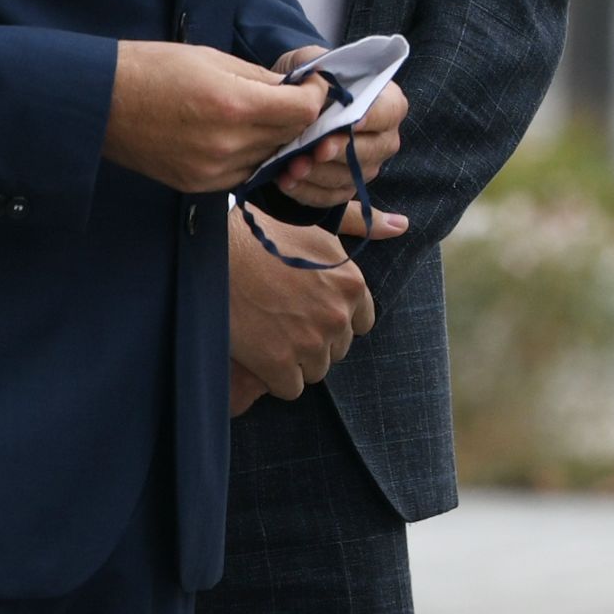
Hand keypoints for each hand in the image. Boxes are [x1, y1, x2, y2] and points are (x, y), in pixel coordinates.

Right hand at [110, 40, 343, 196]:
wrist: (100, 101)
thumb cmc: (152, 69)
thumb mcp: (214, 59)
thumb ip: (261, 79)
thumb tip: (294, 88)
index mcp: (235, 106)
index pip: (303, 112)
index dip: (315, 96)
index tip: (313, 84)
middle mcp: (227, 145)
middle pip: (290, 136)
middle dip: (298, 116)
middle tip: (295, 98)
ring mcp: (212, 171)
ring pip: (269, 158)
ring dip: (276, 139)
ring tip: (262, 116)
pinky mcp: (197, 185)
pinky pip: (244, 175)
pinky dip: (250, 157)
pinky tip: (238, 137)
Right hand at [227, 205, 371, 403]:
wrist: (212, 254)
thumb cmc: (260, 235)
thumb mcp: (316, 225)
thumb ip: (361, 226)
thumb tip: (401, 226)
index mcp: (351, 283)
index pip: (362, 322)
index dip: (336, 319)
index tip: (311, 311)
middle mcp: (337, 315)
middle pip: (338, 348)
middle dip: (316, 340)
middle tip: (284, 322)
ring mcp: (309, 342)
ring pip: (316, 370)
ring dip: (296, 361)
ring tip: (270, 336)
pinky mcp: (278, 363)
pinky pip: (289, 388)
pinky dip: (276, 378)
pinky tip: (260, 355)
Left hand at [262, 46, 411, 234]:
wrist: (291, 102)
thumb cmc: (307, 79)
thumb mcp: (311, 61)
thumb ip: (317, 66)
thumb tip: (317, 79)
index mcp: (386, 102)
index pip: (390, 111)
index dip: (373, 118)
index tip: (351, 122)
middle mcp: (383, 137)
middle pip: (373, 150)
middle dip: (342, 152)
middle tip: (317, 149)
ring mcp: (366, 165)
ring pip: (351, 177)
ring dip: (320, 175)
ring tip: (292, 167)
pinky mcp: (344, 186)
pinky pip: (331, 197)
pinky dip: (307, 192)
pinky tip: (286, 181)